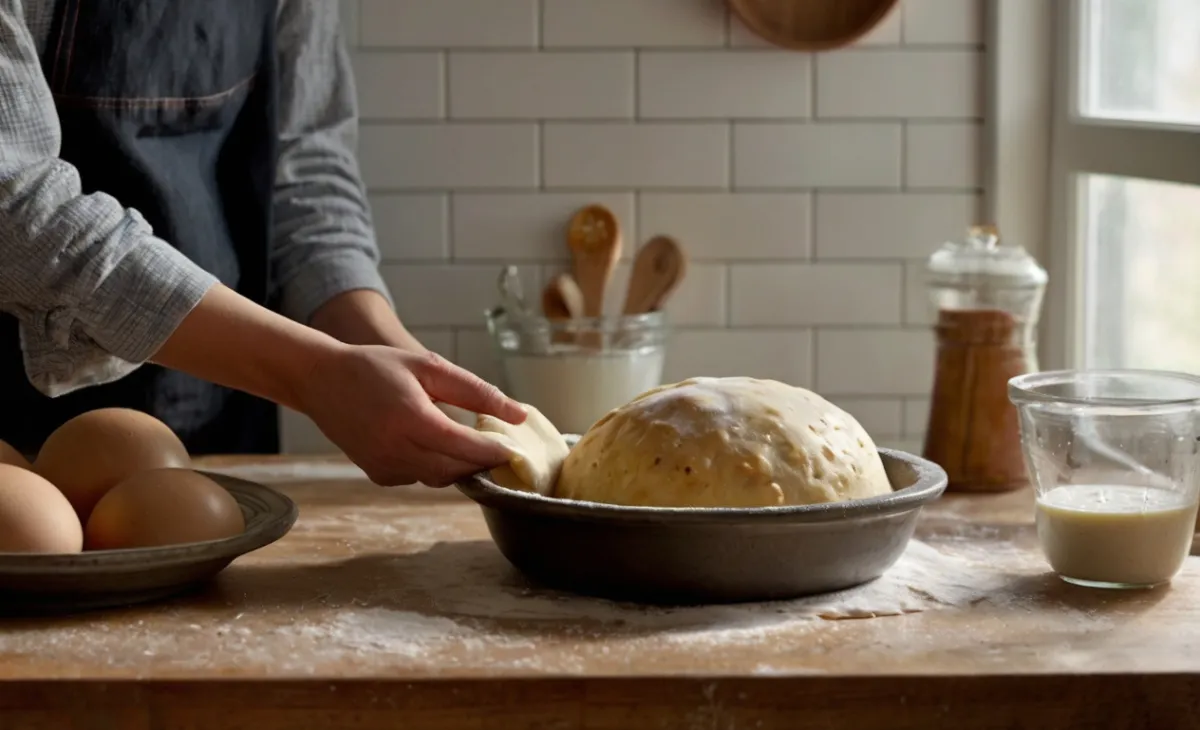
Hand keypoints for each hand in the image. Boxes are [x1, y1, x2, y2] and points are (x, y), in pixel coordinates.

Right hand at [298, 345, 526, 486]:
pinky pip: (418, 478)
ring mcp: (384, 466)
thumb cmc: (377, 367)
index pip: (465, 447)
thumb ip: (475, 391)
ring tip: (469, 443)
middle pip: (455, 470)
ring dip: (458, 465)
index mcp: (411, 419)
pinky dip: (433, 466)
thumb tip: (518, 414)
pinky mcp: (378, 475)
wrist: (322, 381)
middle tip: (498, 447)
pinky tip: (431, 444)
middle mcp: (396, 449)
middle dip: (480, 462)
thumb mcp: (428, 366)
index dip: (494, 451)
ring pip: (438, 478)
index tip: (516, 449)